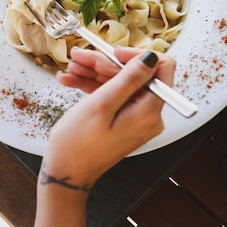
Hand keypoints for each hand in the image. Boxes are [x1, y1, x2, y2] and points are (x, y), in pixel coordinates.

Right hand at [41, 48, 175, 192]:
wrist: (65, 174)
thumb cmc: (79, 144)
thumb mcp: (102, 104)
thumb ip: (128, 78)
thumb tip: (151, 57)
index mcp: (149, 111)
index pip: (161, 68)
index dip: (137, 55)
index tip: (112, 52)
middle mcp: (148, 115)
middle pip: (135, 74)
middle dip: (106, 63)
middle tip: (79, 56)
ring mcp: (135, 118)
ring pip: (120, 83)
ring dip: (95, 72)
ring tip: (71, 66)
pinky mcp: (122, 121)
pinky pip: (112, 96)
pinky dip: (93, 86)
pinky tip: (71, 79)